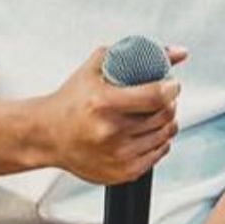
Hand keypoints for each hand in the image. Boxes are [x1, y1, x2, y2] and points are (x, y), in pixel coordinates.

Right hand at [36, 44, 187, 184]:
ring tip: (155, 113)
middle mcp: (111, 131)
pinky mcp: (124, 171)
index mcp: (103, 103)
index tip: (171, 84)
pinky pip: (158, 154)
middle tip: (163, 97)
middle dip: (170, 103)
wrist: (48, 136)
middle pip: (164, 115)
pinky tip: (148, 132)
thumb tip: (177, 52)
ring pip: (165, 135)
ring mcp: (119, 154)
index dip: (171, 88)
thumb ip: (131, 55)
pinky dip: (159, 141)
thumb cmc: (71, 102)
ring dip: (167, 122)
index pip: (155, 96)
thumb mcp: (94, 70)